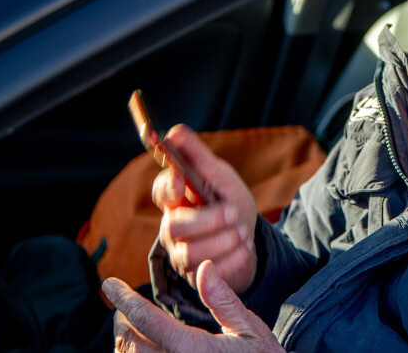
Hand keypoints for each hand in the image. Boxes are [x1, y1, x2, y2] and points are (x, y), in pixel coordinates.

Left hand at [105, 260, 283, 352]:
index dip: (124, 299)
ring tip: (129, 325)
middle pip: (129, 343)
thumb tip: (204, 267)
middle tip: (122, 305)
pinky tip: (142, 347)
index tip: (109, 283)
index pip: (146, 320)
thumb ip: (223, 300)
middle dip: (122, 320)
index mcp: (193, 351)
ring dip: (125, 341)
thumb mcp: (250, 328)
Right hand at [152, 125, 257, 292]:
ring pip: (191, 253)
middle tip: (234, 212)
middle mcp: (173, 227)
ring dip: (223, 241)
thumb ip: (197, 155)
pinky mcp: (195, 277)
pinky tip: (244, 248)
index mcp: (176, 199)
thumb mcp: (219, 176)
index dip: (168, 187)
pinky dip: (232, 259)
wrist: (246, 239)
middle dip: (208, 220)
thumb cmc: (228, 202)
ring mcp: (181, 254)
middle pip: (175, 225)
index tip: (182, 182)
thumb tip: (174, 131)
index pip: (162, 191)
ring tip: (243, 232)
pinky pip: (208, 274)